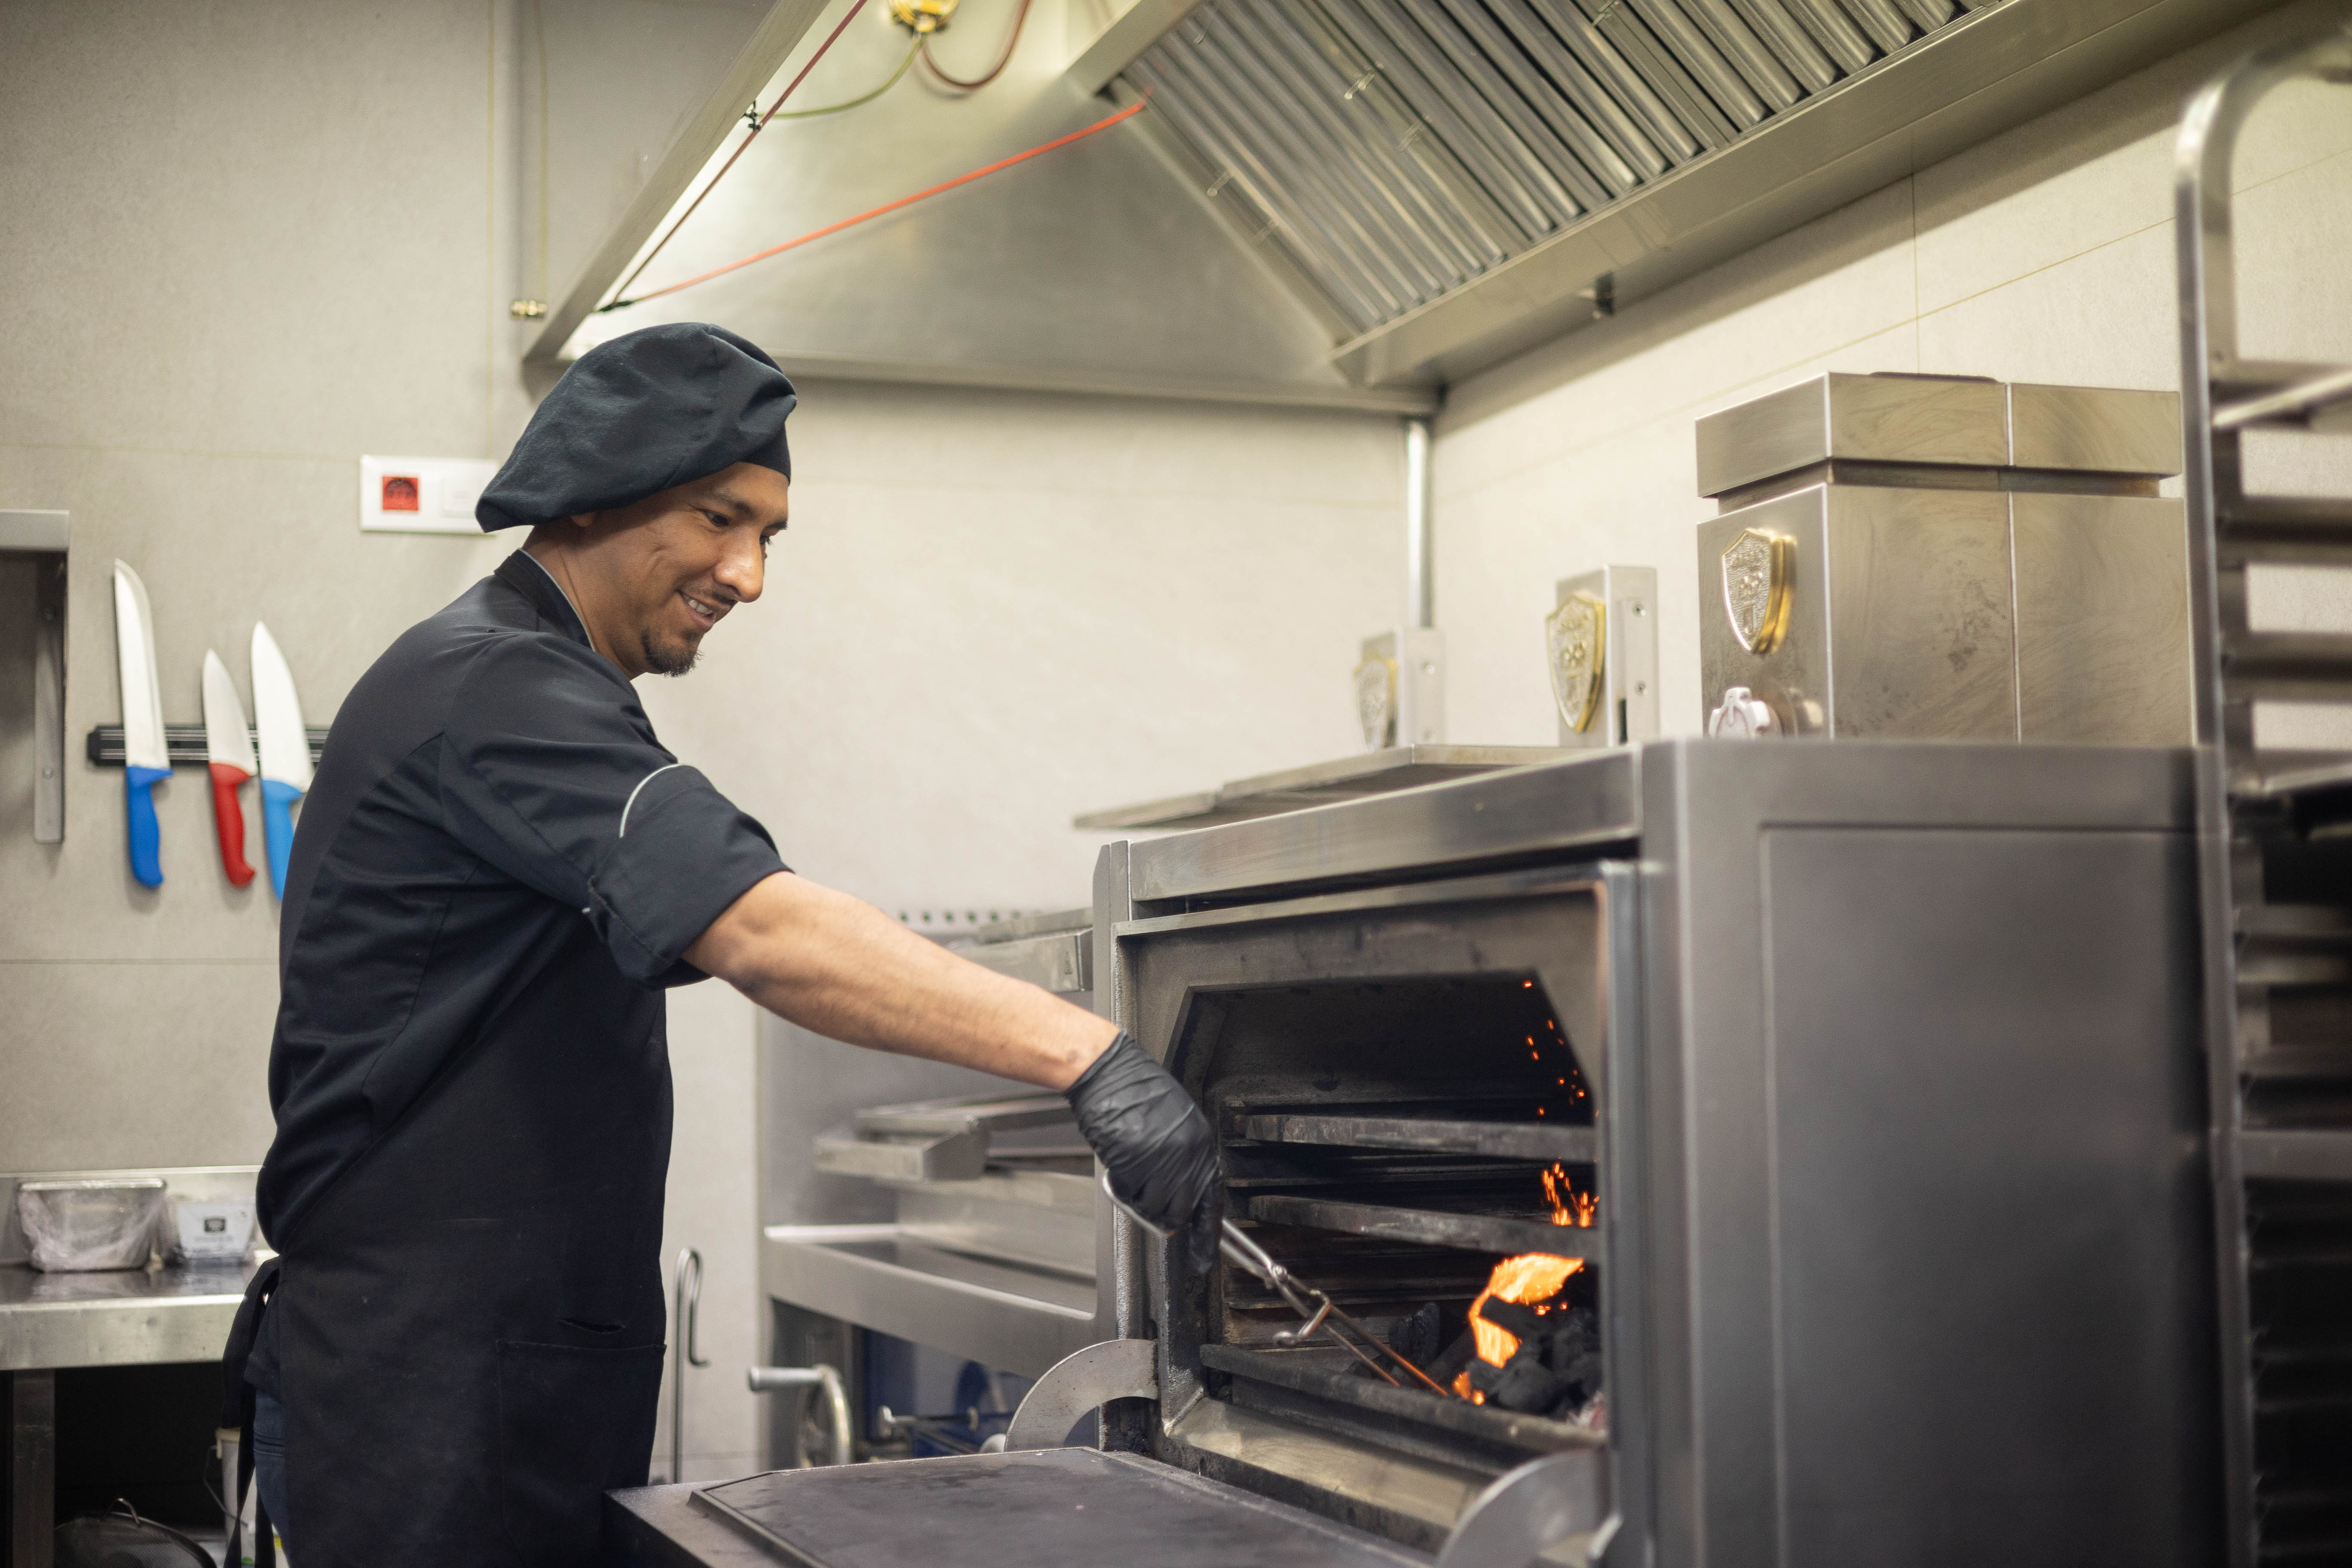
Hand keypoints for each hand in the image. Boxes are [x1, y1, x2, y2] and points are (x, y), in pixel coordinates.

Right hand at [1063, 1034, 1222, 1273]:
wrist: (1109, 1071)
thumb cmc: (1137, 1090)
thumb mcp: (1174, 1123)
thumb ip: (1182, 1160)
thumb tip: (1178, 1198)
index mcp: (1201, 1144)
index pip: (1210, 1202)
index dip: (1207, 1236)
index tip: (1204, 1258)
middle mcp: (1186, 1155)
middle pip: (1180, 1212)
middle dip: (1162, 1213)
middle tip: (1146, 1198)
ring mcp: (1161, 1161)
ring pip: (1152, 1207)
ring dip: (1138, 1197)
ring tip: (1131, 1169)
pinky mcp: (1133, 1163)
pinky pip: (1129, 1194)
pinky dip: (1121, 1186)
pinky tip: (1119, 1161)